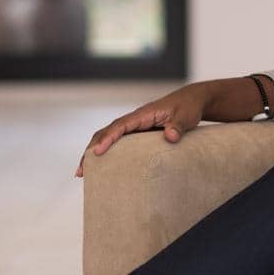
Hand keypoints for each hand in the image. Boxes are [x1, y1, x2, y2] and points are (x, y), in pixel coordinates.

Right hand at [75, 81, 213, 176]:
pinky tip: (102, 167)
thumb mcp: (187, 116)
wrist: (192, 101)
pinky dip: (107, 151)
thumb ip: (178, 125)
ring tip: (83, 173)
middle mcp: (135, 119)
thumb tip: (170, 136)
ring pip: (109, 136)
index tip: (97, 152)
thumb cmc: (189, 107)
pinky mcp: (138, 133)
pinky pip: (118, 141)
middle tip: (81, 171)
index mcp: (144, 114)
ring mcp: (135, 126)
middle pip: (107, 131)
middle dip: (92, 149)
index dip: (108, 138)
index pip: (120, 126)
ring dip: (94, 152)